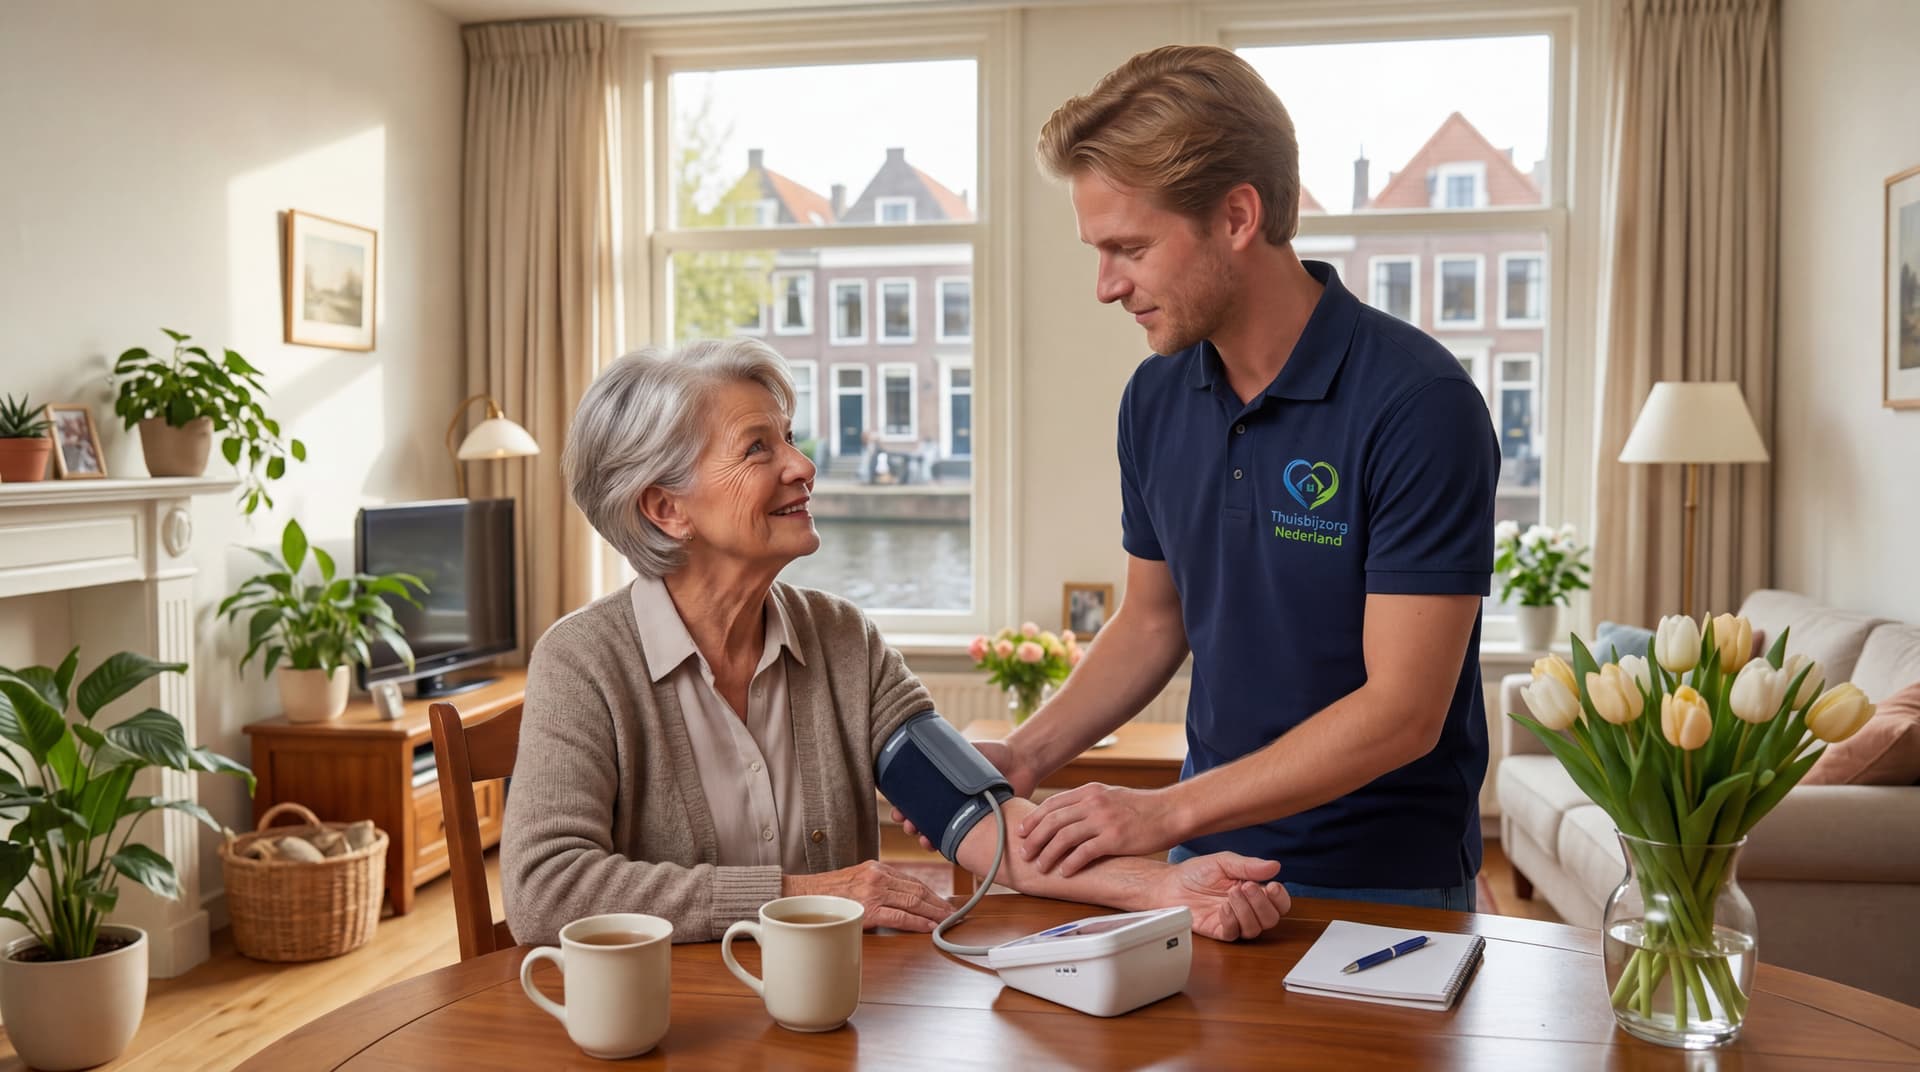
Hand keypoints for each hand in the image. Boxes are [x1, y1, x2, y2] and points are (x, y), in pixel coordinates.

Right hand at [781, 861, 952, 932]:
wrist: (801, 897)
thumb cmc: (826, 893)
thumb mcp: (856, 880)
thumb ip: (877, 886)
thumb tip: (899, 900)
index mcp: (876, 868)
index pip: (912, 881)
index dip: (931, 893)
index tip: (943, 903)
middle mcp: (877, 876)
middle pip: (918, 890)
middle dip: (938, 903)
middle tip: (953, 914)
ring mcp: (873, 892)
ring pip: (913, 901)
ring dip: (934, 913)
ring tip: (947, 921)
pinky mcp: (868, 909)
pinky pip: (900, 916)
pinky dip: (917, 922)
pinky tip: (929, 927)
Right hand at [892, 739, 1031, 850]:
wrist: (1022, 763)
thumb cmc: (993, 754)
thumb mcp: (966, 751)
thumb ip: (948, 754)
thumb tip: (922, 749)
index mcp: (942, 785)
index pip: (915, 799)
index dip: (903, 806)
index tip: (897, 809)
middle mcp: (951, 802)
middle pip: (923, 818)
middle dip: (912, 824)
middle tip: (908, 825)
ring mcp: (965, 816)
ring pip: (940, 832)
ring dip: (927, 838)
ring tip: (923, 839)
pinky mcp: (981, 827)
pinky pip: (962, 840)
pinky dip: (951, 846)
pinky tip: (942, 848)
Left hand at [1017, 782, 1178, 875]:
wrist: (1170, 812)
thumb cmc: (1141, 808)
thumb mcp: (1110, 796)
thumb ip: (1088, 803)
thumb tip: (1065, 817)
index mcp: (1090, 791)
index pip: (1052, 804)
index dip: (1033, 819)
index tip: (1022, 832)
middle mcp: (1093, 803)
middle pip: (1052, 821)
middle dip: (1034, 838)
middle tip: (1024, 853)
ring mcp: (1103, 820)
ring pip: (1063, 837)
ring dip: (1047, 854)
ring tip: (1040, 866)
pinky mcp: (1114, 839)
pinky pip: (1084, 853)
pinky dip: (1070, 863)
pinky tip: (1064, 872)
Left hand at [1157, 853, 1290, 941]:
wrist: (1170, 884)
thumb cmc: (1197, 872)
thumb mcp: (1224, 862)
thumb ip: (1249, 865)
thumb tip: (1275, 866)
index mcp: (1254, 891)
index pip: (1279, 902)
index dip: (1280, 898)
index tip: (1272, 886)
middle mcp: (1247, 909)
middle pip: (1271, 918)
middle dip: (1262, 903)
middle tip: (1247, 887)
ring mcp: (1234, 921)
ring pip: (1255, 928)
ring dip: (1246, 911)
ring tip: (1232, 893)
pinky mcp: (1219, 931)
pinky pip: (1234, 934)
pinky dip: (1231, 920)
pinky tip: (1223, 907)